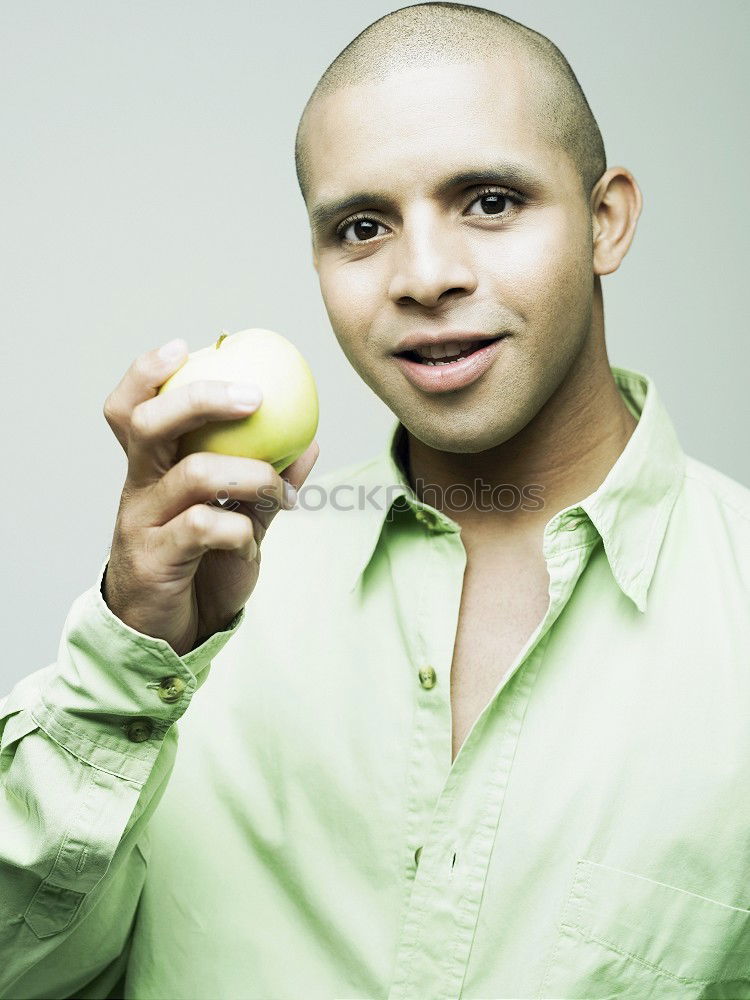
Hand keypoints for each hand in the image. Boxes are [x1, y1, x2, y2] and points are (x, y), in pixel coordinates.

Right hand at [101, 339, 318, 655]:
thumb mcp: (237, 519)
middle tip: (254, 398)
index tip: (186, 345)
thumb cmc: (199, 570)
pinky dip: (241, 530)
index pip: (130, 408)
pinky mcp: (155, 561)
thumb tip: (311, 439)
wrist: (169, 636)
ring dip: (251, 475)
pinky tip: (251, 544)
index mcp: (149, 470)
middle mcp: (137, 489)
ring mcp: (141, 525)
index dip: (147, 371)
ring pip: (193, 474)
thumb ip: (265, 482)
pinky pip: (207, 528)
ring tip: (276, 492)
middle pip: (149, 423)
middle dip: (203, 399)